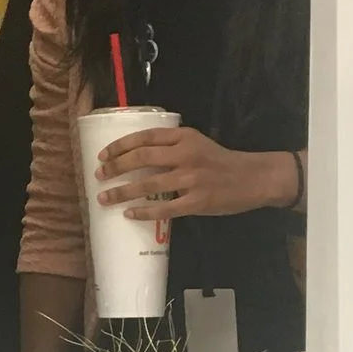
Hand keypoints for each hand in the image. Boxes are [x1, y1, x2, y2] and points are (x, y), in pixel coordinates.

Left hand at [95, 128, 298, 219]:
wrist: (253, 178)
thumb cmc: (221, 161)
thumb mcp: (197, 142)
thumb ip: (172, 144)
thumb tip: (137, 152)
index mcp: (184, 137)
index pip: (145, 137)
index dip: (120, 145)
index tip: (102, 155)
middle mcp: (185, 155)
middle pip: (141, 158)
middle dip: (115, 167)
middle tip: (99, 175)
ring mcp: (191, 179)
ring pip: (148, 185)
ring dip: (122, 192)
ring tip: (104, 198)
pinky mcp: (196, 202)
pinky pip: (164, 208)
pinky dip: (144, 211)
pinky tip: (129, 214)